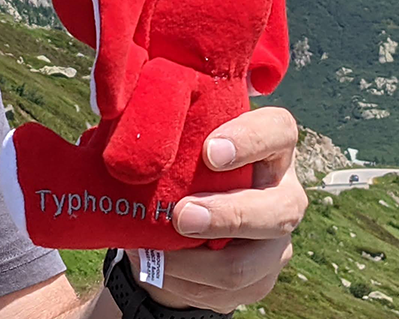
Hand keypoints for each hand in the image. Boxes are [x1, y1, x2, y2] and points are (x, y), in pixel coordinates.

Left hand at [128, 107, 305, 313]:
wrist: (181, 220)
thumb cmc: (181, 164)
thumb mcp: (179, 142)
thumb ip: (164, 129)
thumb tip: (116, 109)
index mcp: (269, 146)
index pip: (279, 131)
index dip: (251, 140)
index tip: (210, 152)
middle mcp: (283, 191)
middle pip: (280, 208)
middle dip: (229, 215)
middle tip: (181, 215)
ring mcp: (276, 239)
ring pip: (255, 260)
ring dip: (200, 262)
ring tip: (156, 254)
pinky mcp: (262, 277)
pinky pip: (230, 290)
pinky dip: (187, 283)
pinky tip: (160, 270)